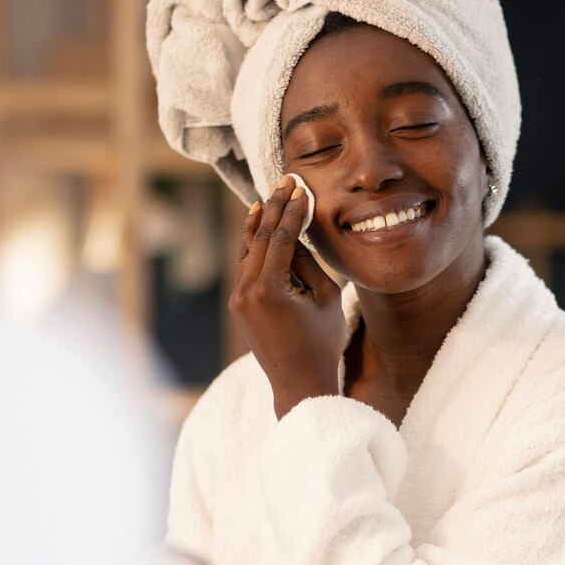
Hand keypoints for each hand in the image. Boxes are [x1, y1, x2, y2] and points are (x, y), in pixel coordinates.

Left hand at [230, 176, 343, 419]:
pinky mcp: (238, 305)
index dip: (292, 210)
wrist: (299, 383)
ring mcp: (238, 299)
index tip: (301, 188)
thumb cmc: (322, 342)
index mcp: (269, 290)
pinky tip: (256, 227)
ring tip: (266, 197)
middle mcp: (246, 292)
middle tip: (284, 181)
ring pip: (246, 250)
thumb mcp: (326, 298)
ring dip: (258, 223)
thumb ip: (310, 263)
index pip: (281, 238)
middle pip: (260, 238)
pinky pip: (244, 267)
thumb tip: (298, 234)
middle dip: (273, 208)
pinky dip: (252, 245)